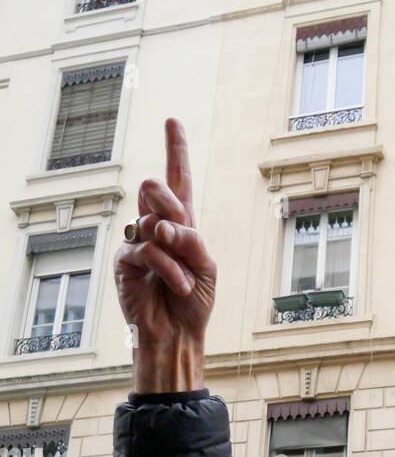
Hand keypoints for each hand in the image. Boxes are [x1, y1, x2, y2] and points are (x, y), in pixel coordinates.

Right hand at [114, 118, 215, 392]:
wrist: (178, 335)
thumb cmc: (195, 303)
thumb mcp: (207, 267)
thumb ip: (192, 239)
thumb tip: (164, 225)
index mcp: (182, 224)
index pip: (178, 180)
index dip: (175, 150)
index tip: (172, 121)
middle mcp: (157, 226)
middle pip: (155, 186)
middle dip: (171, 203)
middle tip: (183, 232)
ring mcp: (138, 241)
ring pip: (151, 217)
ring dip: (175, 246)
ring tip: (186, 277)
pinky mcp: (125, 261)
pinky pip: (147, 249)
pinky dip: (169, 268)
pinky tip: (180, 286)